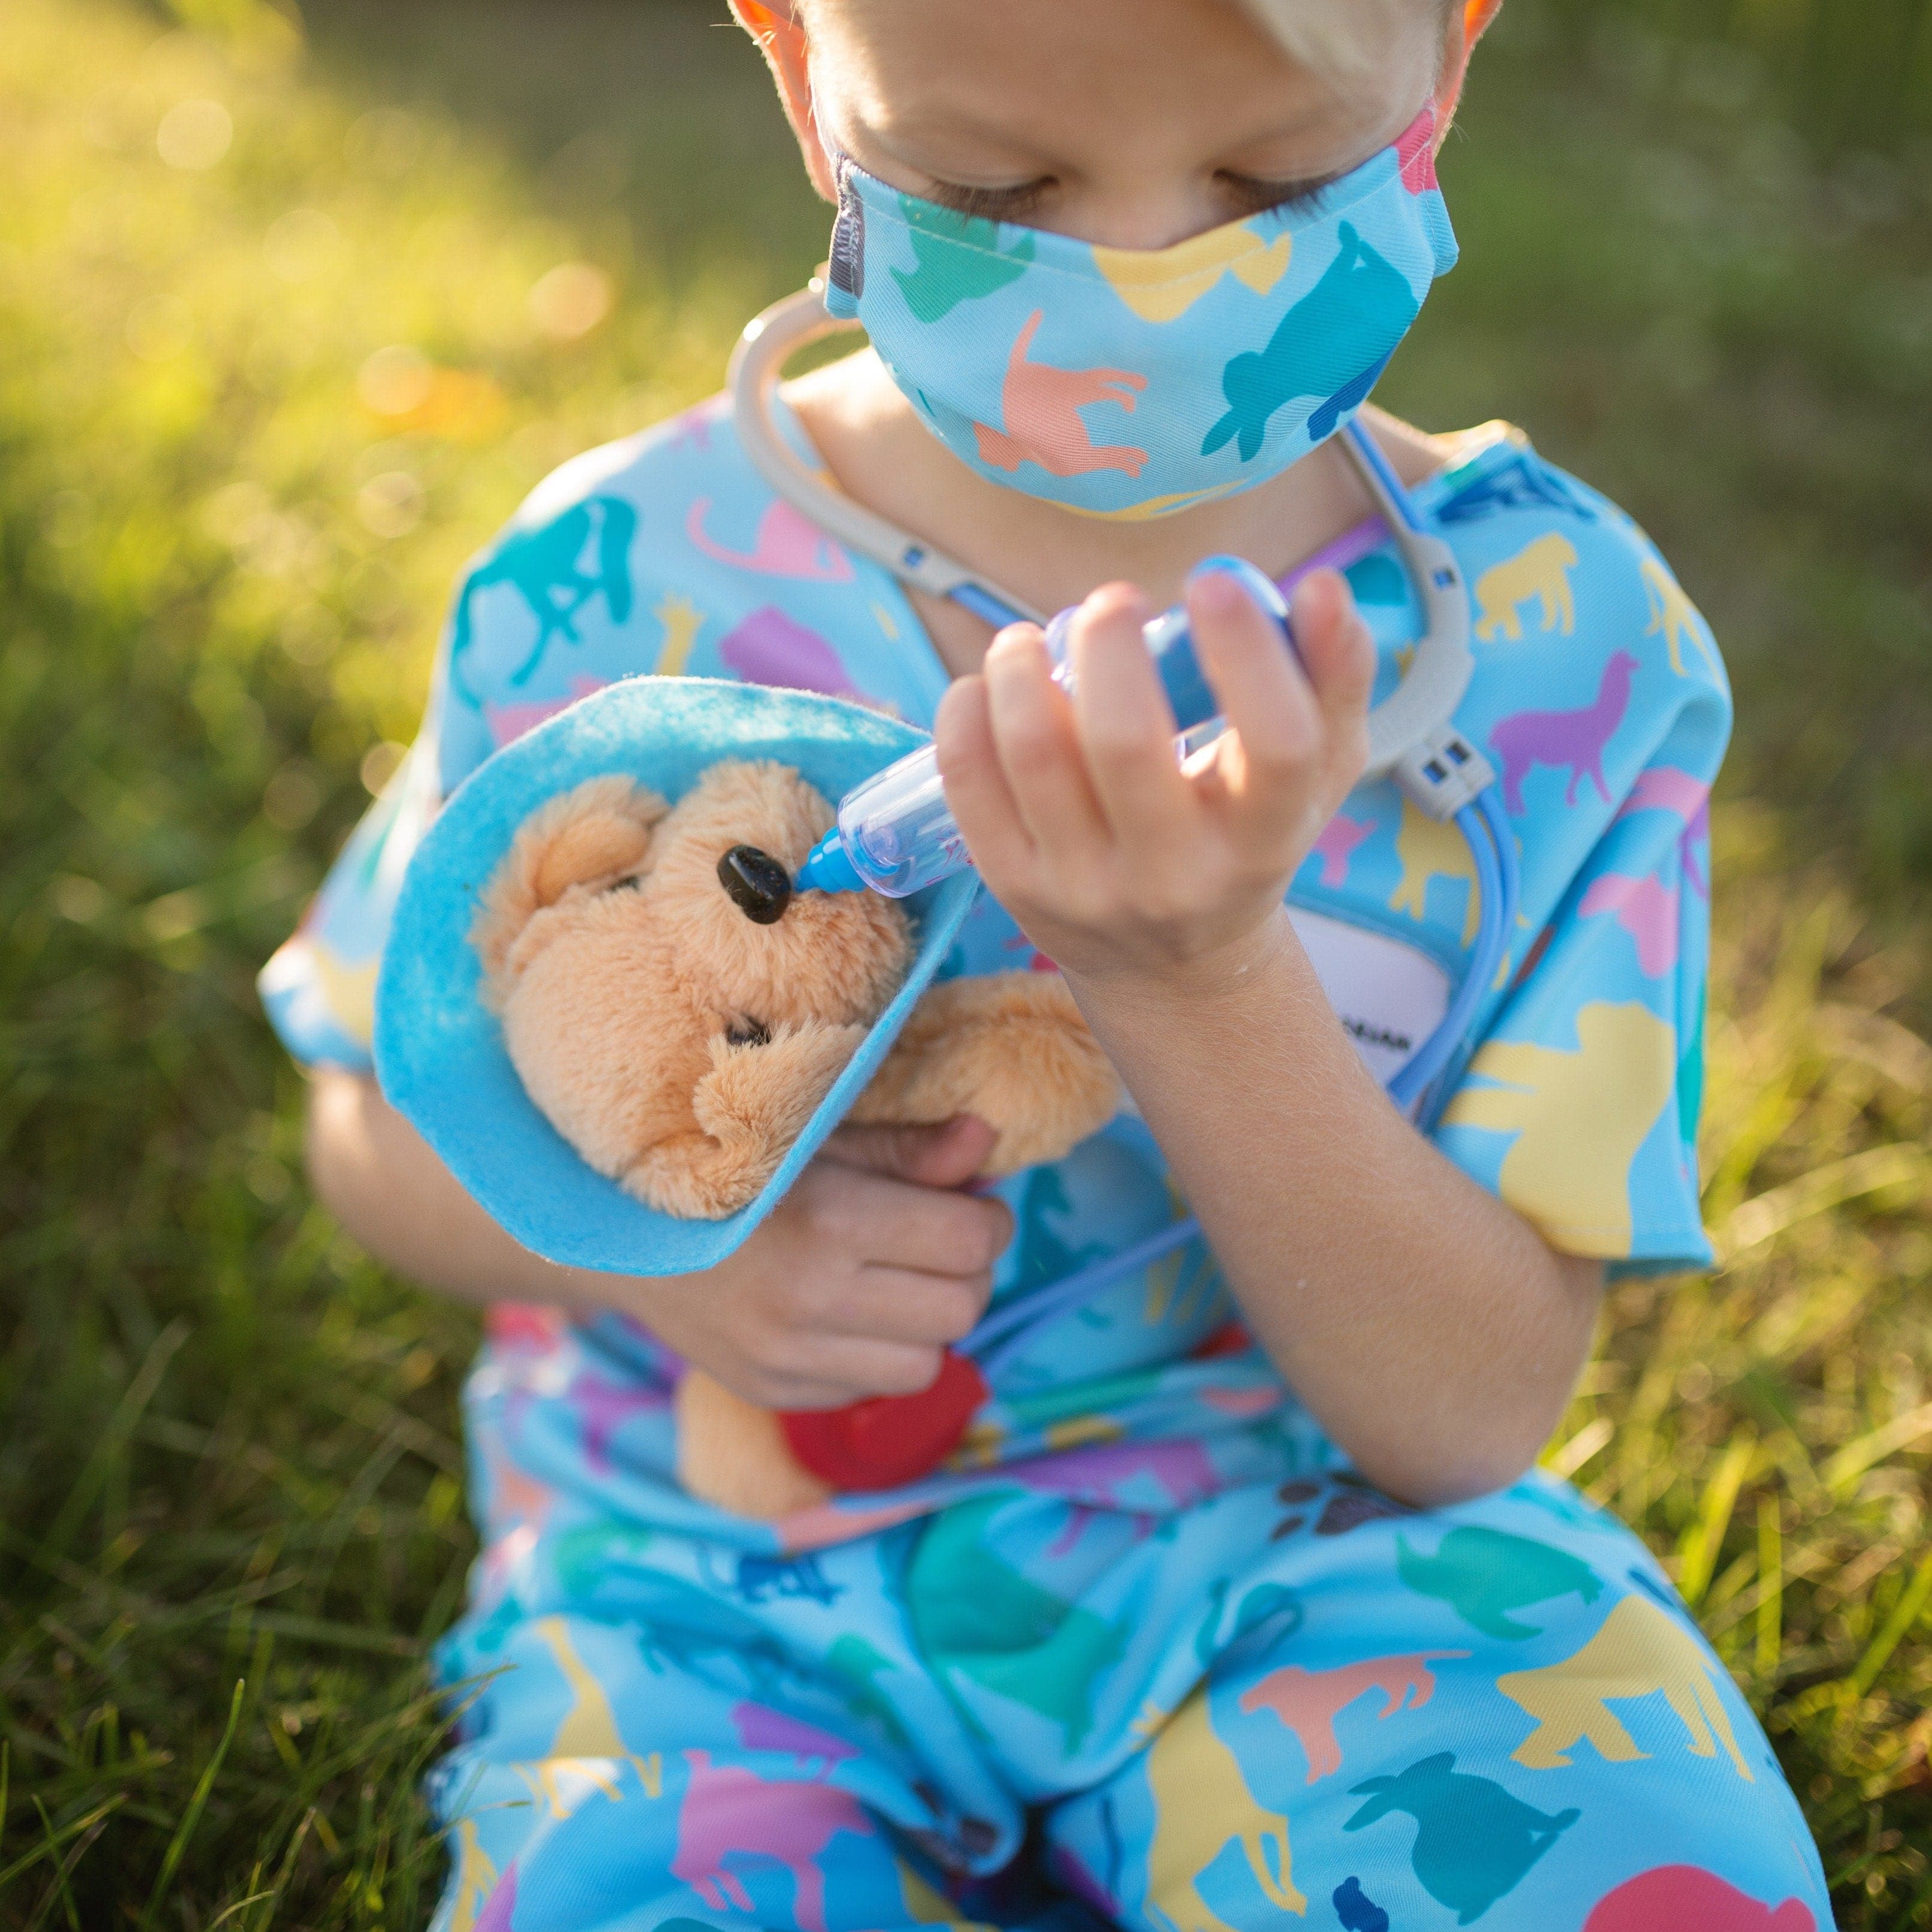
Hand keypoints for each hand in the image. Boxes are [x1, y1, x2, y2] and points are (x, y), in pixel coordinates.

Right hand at [612, 1115, 1011, 1409]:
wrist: (622, 1233)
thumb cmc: (734, 1167)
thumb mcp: (817, 1138)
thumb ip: (908, 1149)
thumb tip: (987, 1139)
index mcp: (829, 1223)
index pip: (969, 1241)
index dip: (985, 1219)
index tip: (967, 1203)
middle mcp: (811, 1302)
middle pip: (962, 1307)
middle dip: (965, 1271)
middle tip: (937, 1241)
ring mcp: (789, 1359)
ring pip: (928, 1364)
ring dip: (928, 1323)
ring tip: (895, 1281)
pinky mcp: (775, 1393)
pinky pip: (873, 1390)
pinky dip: (878, 1354)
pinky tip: (846, 1312)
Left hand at [933, 566, 1374, 985]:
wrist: (1172, 963)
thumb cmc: (1247, 834)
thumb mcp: (1317, 771)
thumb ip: (1336, 675)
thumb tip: (1320, 588)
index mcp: (1264, 838)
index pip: (1275, 744)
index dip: (1246, 653)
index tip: (1212, 583)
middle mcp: (1175, 876)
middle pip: (1125, 740)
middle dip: (1109, 644)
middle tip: (1114, 604)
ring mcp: (1085, 887)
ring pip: (1035, 752)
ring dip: (1021, 667)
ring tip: (1031, 639)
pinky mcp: (1013, 887)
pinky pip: (969, 781)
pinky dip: (968, 711)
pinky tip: (989, 683)